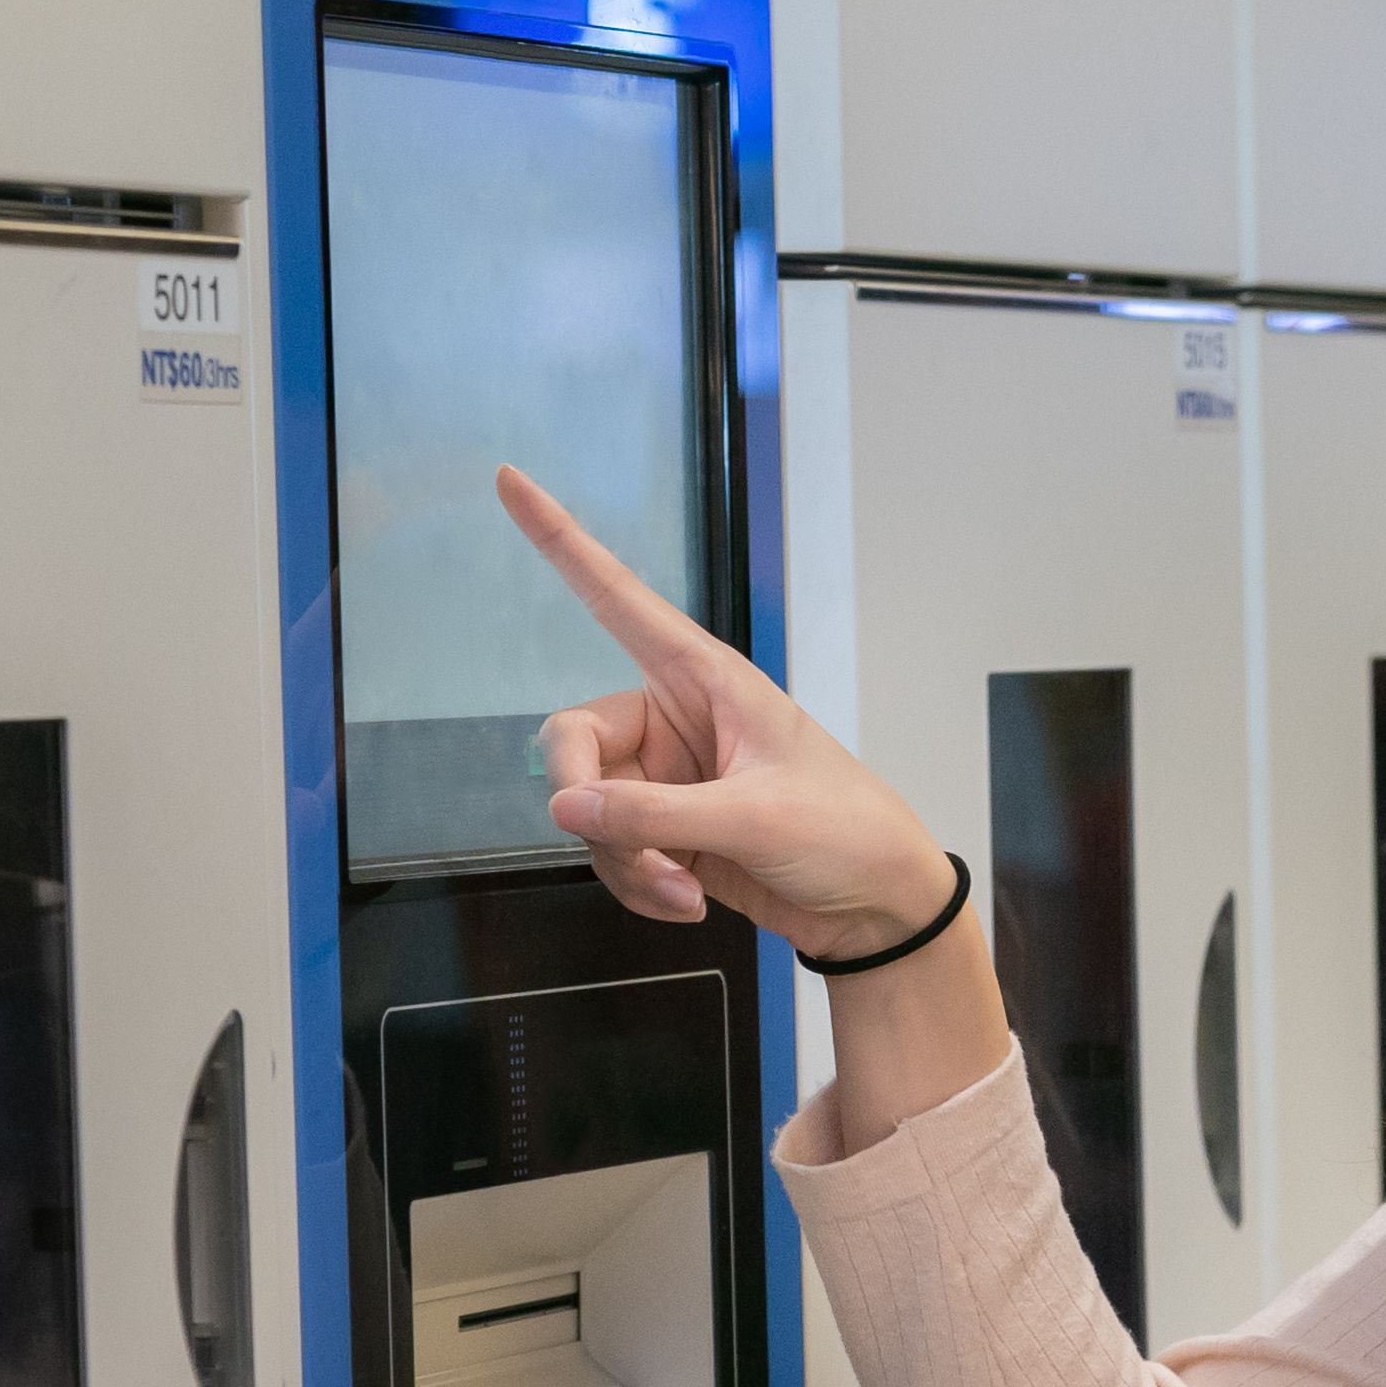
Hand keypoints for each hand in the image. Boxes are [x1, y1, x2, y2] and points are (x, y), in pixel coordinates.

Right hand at [507, 470, 955, 957]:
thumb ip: (653, 815)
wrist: (876, 906)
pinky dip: (637, 884)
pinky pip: (611, 851)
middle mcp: (674, 717)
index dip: (559, 538)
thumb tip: (566, 807)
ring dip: (624, 860)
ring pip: (588, 810)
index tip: (509, 480)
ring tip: (683, 890)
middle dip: (587, 803)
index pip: (615, 595)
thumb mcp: (754, 818)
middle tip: (628, 848)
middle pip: (572, 738)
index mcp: (703, 676)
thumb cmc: (843, 831)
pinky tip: (686, 903)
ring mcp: (664, 777)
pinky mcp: (664, 832)